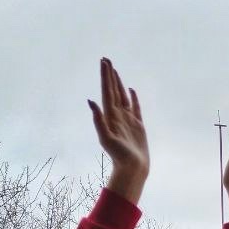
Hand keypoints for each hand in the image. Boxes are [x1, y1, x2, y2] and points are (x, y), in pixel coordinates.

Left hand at [88, 58, 148, 204]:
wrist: (132, 168)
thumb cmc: (119, 156)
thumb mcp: (106, 138)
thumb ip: (98, 120)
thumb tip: (91, 101)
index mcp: (110, 116)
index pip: (106, 91)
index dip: (105, 77)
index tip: (104, 62)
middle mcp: (118, 115)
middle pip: (113, 91)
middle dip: (109, 75)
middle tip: (106, 60)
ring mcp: (128, 120)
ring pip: (122, 96)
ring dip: (118, 83)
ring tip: (115, 71)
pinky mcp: (137, 125)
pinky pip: (135, 107)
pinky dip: (133, 97)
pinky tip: (130, 90)